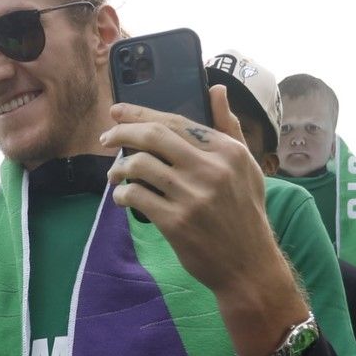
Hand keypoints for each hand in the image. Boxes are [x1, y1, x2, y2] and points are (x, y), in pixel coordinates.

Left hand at [101, 87, 271, 290]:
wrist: (249, 266)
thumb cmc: (246, 214)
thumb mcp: (247, 167)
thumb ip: (229, 127)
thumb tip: (217, 89)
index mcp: (227, 151)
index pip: (176, 121)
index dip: (140, 113)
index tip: (117, 112)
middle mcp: (211, 169)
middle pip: (153, 136)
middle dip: (121, 133)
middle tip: (106, 139)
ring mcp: (193, 196)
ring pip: (140, 165)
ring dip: (119, 168)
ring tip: (115, 175)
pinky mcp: (177, 222)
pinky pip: (137, 196)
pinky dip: (122, 194)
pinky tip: (122, 197)